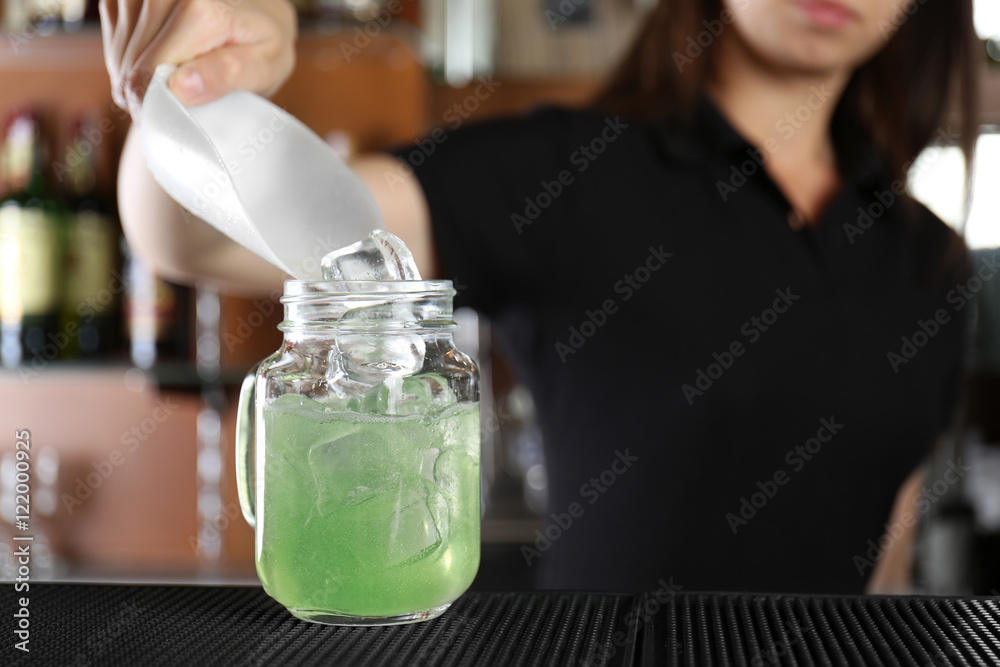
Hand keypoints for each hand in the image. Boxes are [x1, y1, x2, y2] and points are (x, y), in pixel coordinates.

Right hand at [100, 0, 297, 118]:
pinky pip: (113, 40)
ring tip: (177, 80)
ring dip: (138, 78)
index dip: (156, 108)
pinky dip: (130, 59)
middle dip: (149, 95)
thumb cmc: (263, 40)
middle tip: (182, 103)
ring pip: (119, 55)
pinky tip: (161, 60)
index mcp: (200, 7)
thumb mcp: (264, 65)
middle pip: (130, 66)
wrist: (256, 8)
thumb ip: (227, 75)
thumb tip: (180, 88)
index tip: (173, 123)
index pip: (149, 73)